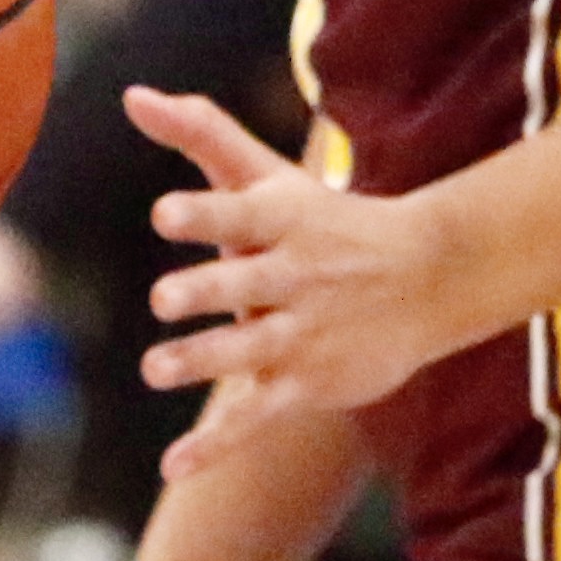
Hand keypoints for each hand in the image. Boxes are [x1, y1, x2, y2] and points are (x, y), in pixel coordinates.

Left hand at [125, 83, 476, 440]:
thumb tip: (131, 94)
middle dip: (205, 292)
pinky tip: (172, 466)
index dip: (203, 215)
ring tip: (156, 368)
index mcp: (281, 222)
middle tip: (164, 299)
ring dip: (204, 361)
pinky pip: (255, 416)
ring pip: (247, 350)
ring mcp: (300, 333)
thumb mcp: (269, 174)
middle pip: (243, 285)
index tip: (165, 214)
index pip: (238, 216)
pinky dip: (215, 444)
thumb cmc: (325, 220)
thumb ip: (200, 133)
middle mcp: (292, 277)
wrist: (429, 279)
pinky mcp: (305, 383)